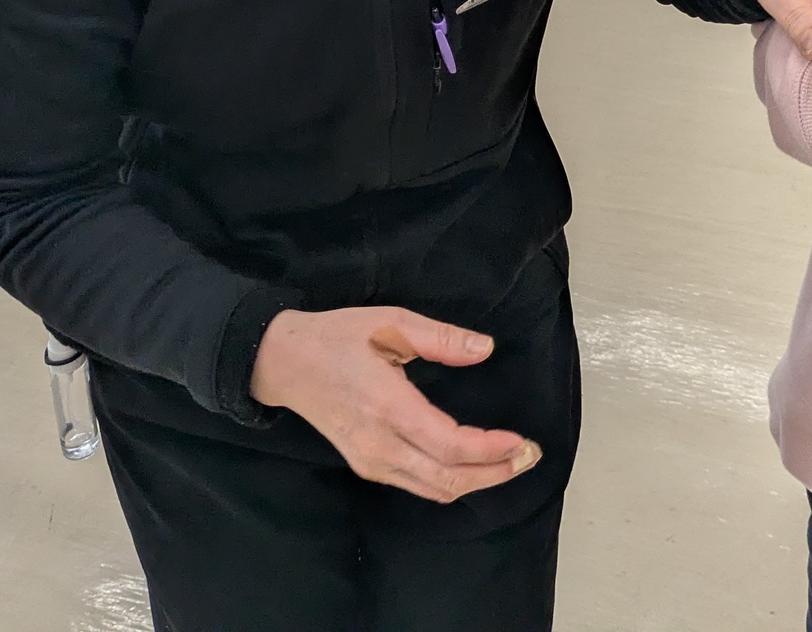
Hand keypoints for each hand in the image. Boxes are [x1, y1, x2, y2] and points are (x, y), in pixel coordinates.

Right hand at [249, 307, 539, 502]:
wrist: (282, 362)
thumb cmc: (337, 337)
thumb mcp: (390, 321)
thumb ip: (441, 338)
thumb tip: (485, 350)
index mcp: (387, 406)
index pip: (449, 444)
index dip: (491, 449)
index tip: (522, 440)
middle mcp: (379, 444)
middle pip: (447, 479)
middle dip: (494, 473)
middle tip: (529, 455)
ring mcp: (370, 461)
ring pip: (434, 489)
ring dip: (476, 481)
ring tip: (510, 461)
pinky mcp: (365, 465)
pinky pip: (417, 485)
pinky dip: (451, 481)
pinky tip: (472, 464)